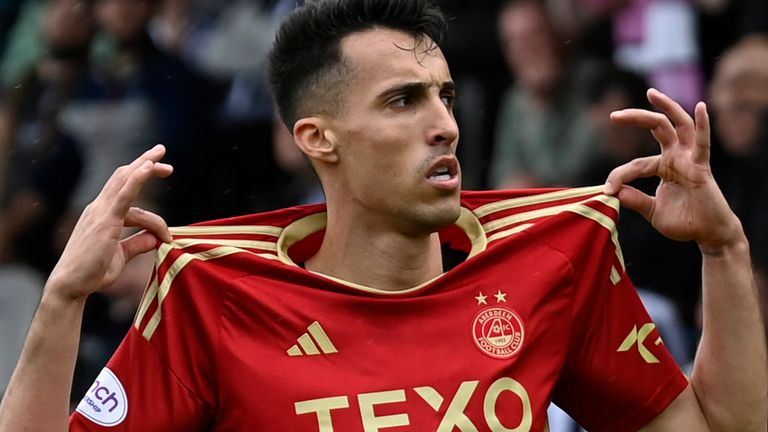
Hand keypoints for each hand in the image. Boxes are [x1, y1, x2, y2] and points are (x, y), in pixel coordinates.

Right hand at [46, 145, 173, 300]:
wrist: (71, 286)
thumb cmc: (92, 273)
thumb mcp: (121, 256)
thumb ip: (138, 244)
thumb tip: (157, 238)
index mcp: (102, 214)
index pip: (126, 193)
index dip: (144, 187)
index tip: (164, 194)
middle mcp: (99, 208)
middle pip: (123, 177)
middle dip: (144, 163)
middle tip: (163, 154)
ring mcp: (100, 212)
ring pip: (124, 180)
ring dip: (145, 166)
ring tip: (162, 158)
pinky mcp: (105, 220)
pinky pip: (123, 195)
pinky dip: (137, 178)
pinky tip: (148, 167)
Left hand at [603, 89, 743, 252]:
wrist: (708, 234)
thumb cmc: (684, 222)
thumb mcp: (652, 211)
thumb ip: (635, 200)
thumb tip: (613, 192)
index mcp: (663, 167)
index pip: (635, 164)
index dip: (619, 176)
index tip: (606, 190)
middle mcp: (676, 157)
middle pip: (656, 128)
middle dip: (635, 118)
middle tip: (614, 115)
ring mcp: (689, 159)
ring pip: (678, 125)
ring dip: (666, 107)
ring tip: (651, 93)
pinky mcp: (702, 167)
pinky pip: (703, 143)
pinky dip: (703, 124)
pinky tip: (700, 107)